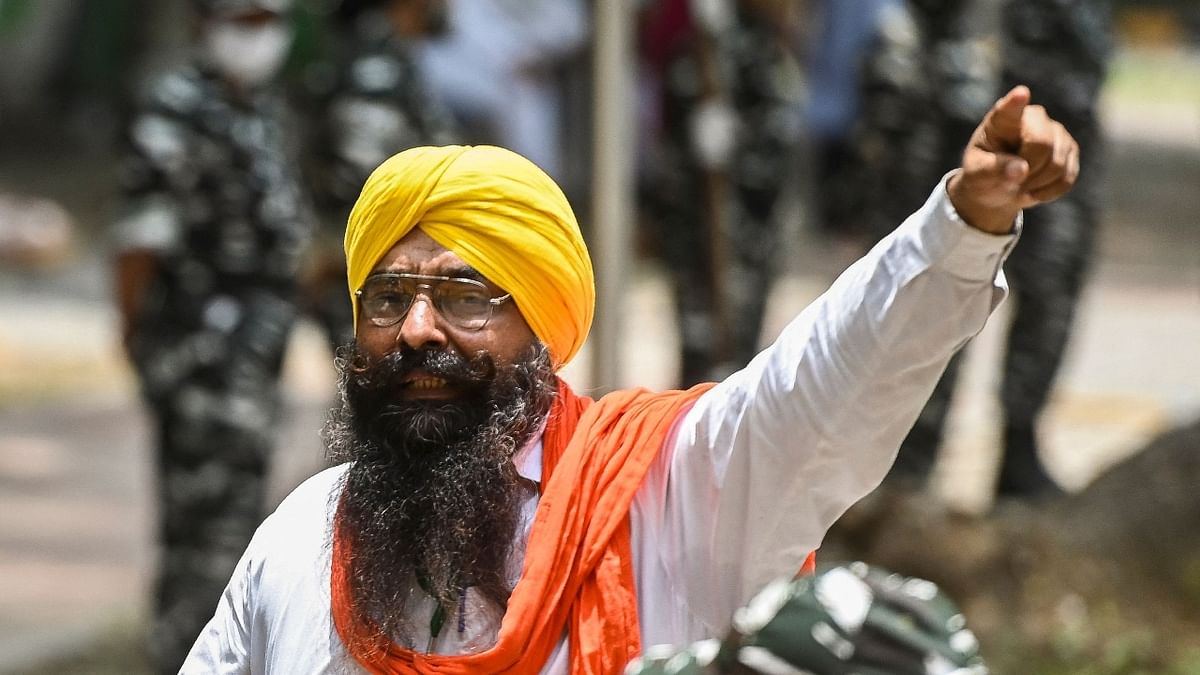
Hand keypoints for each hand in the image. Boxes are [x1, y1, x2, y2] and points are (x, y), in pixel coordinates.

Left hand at [948, 85, 1079, 233]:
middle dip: (1028, 170)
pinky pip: (1066, 178)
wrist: (1000, 187)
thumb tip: (1020, 169)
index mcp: (1002, 120)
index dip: (1016, 102)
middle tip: (1011, 179)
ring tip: (1020, 183)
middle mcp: (1033, 117)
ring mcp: (1056, 131)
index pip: (1010, 109)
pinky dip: (1048, 191)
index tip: (1020, 93)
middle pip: (1043, 144)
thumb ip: (993, 170)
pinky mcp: (1071, 149)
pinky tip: (1034, 188)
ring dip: (1036, 183)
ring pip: (1057, 164)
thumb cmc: (983, 175)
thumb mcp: (977, 175)